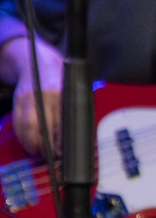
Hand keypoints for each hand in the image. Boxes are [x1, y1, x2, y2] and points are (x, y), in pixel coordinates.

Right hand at [1, 35, 63, 158]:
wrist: (38, 60)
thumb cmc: (61, 80)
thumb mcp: (72, 92)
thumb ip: (73, 113)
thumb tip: (76, 140)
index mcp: (63, 94)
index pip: (62, 123)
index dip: (60, 141)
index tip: (61, 154)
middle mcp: (45, 95)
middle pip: (42, 126)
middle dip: (43, 146)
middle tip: (48, 157)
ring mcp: (29, 97)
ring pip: (27, 126)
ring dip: (30, 143)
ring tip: (37, 152)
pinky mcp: (18, 99)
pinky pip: (17, 121)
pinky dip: (21, 135)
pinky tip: (27, 142)